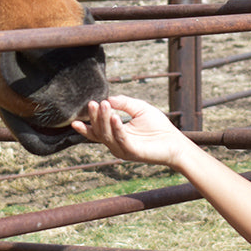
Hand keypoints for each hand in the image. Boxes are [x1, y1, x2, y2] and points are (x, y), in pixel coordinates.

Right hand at [71, 94, 189, 168]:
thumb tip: (108, 98)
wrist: (175, 142)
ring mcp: (123, 150)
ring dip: (104, 120)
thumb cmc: (158, 126)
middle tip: (93, 103)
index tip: (75, 118)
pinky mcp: (133, 152)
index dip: (85, 126)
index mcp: (116, 135)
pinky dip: (117, 128)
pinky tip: (115, 116)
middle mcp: (116, 144)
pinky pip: (121, 139)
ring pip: (107, 135)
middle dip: (95, 117)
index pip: (97, 132)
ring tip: (103, 105)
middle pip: (99, 132)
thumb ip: (124, 102)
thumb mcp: (139, 108)